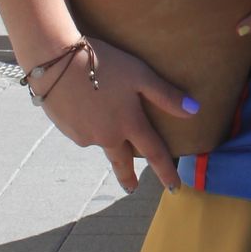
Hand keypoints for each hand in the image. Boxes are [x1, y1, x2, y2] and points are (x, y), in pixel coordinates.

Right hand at [35, 30, 196, 194]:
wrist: (56, 62)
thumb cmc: (103, 63)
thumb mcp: (139, 74)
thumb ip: (166, 95)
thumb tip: (195, 111)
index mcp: (129, 123)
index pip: (154, 153)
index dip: (166, 172)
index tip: (174, 188)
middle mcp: (107, 136)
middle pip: (122, 161)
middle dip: (128, 176)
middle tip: (131, 187)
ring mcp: (85, 135)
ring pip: (101, 141)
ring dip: (105, 138)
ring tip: (100, 113)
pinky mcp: (67, 129)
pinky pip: (82, 131)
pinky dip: (87, 124)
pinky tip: (82, 105)